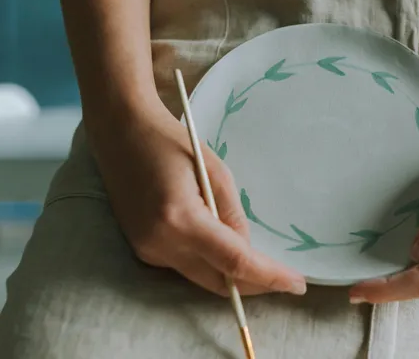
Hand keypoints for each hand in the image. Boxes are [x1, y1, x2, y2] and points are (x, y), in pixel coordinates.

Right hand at [87, 103, 306, 296]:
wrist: (120, 131)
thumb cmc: (171, 141)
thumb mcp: (216, 171)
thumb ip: (233, 215)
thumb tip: (246, 250)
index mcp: (181, 218)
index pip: (234, 262)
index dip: (269, 277)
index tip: (298, 284)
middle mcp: (160, 243)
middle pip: (217, 282)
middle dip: (255, 285)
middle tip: (287, 280)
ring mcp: (147, 250)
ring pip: (202, 279)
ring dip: (233, 276)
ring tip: (263, 263)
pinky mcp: (142, 249)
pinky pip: (186, 267)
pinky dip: (210, 263)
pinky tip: (225, 247)